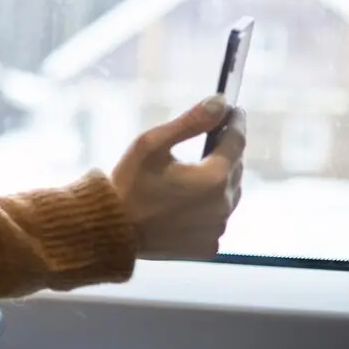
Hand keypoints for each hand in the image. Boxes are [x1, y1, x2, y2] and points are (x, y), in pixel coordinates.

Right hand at [110, 96, 245, 259]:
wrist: (112, 231)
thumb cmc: (129, 184)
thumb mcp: (152, 144)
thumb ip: (190, 122)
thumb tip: (221, 102)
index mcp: (214, 178)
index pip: (237, 142)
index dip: (236, 123)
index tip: (234, 110)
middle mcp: (223, 205)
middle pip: (236, 168)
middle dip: (226, 151)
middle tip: (210, 139)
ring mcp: (218, 228)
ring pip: (229, 195)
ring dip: (219, 181)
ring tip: (194, 173)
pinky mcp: (209, 246)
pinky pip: (217, 219)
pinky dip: (209, 207)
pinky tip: (187, 202)